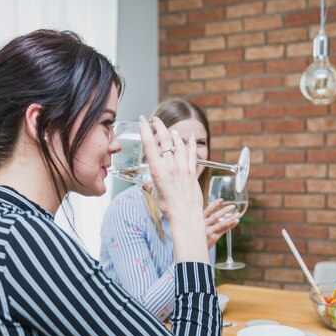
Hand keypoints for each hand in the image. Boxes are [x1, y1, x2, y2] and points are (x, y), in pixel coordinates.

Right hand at [139, 116, 207, 263]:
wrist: (185, 216)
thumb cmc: (168, 208)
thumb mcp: (155, 193)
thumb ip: (152, 184)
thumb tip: (146, 183)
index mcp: (157, 171)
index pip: (149, 144)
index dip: (145, 129)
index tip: (142, 120)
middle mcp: (170, 166)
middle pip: (164, 140)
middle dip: (159, 126)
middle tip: (155, 120)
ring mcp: (183, 168)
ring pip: (179, 144)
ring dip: (174, 134)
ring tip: (170, 130)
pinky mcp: (193, 172)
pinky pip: (192, 153)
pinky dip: (191, 143)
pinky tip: (190, 136)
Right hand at [204, 199, 239, 249]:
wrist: (195, 248)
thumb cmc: (199, 234)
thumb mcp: (200, 224)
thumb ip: (209, 219)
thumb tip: (223, 214)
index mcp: (200, 220)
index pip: (208, 210)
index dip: (215, 205)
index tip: (222, 200)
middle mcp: (204, 225)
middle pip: (215, 217)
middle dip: (225, 210)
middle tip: (233, 206)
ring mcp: (209, 232)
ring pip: (221, 224)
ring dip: (230, 218)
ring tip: (238, 214)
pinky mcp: (213, 238)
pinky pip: (224, 230)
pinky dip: (231, 225)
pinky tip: (236, 221)